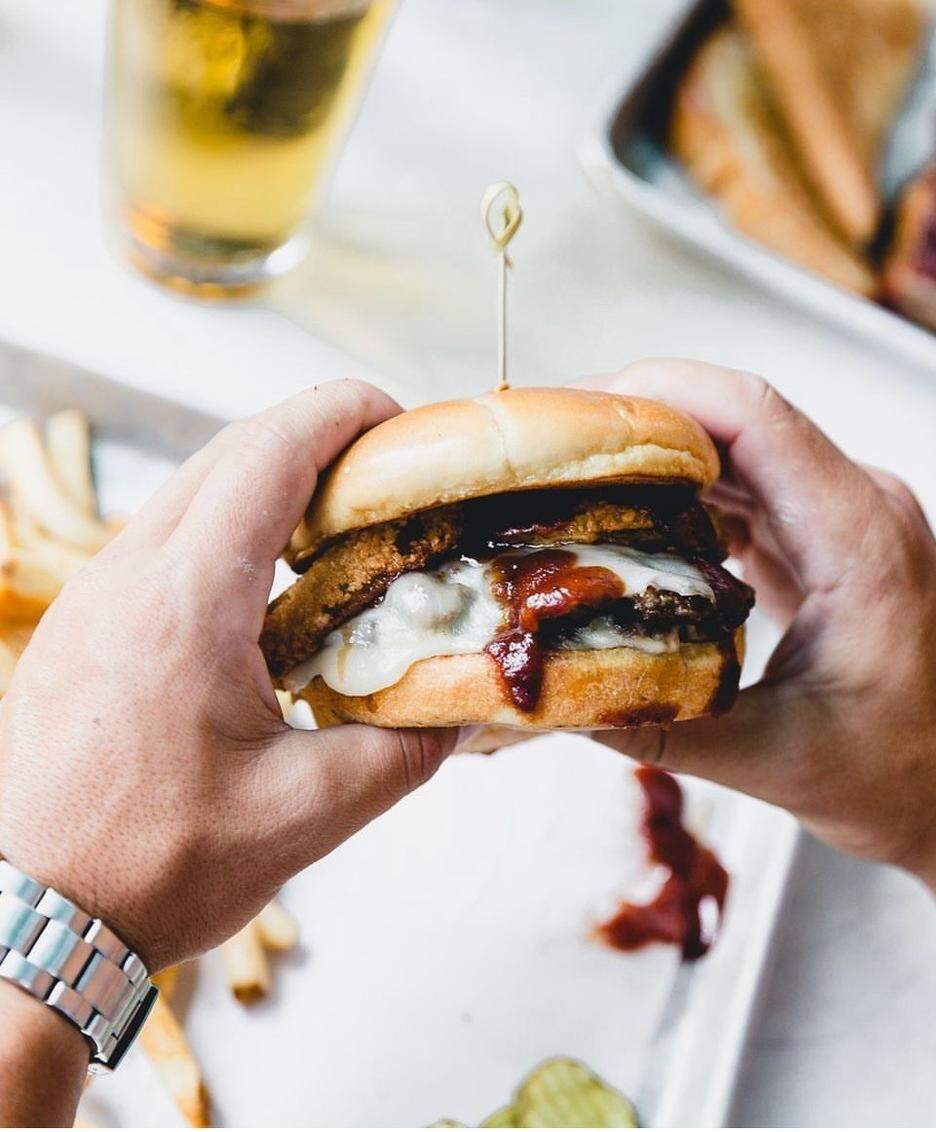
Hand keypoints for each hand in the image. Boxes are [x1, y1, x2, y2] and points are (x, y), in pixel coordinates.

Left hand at [0, 381, 454, 972]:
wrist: (30, 922)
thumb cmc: (152, 866)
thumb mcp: (308, 811)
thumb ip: (405, 750)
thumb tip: (460, 713)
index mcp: (185, 602)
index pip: (270, 452)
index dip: (342, 414)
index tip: (397, 420)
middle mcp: (126, 577)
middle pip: (229, 451)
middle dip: (315, 438)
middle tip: (384, 474)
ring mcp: (92, 597)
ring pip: (190, 489)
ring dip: (267, 483)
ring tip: (335, 528)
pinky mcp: (81, 625)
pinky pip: (161, 538)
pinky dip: (226, 529)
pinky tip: (266, 591)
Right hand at [590, 361, 935, 1124]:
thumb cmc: (920, 782)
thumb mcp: (776, 763)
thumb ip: (660, 729)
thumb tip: (556, 701)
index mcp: (860, 536)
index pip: (751, 416)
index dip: (657, 394)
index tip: (574, 411)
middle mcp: (862, 507)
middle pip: (737, 422)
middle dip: (637, 424)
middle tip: (547, 451)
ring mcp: (854, 524)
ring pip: (743, 457)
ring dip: (661, 463)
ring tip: (573, 484)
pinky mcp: (839, 551)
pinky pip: (758, 499)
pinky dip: (692, 503)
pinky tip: (635, 531)